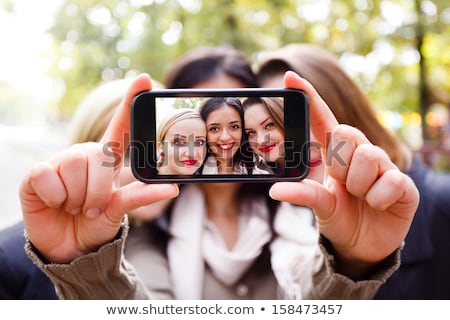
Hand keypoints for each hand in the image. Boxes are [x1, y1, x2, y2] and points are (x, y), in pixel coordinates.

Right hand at [20, 74, 178, 262]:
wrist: (68, 247)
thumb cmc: (96, 223)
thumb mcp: (120, 209)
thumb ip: (141, 196)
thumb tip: (172, 187)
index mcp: (106, 160)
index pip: (120, 125)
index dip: (130, 101)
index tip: (144, 79)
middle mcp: (84, 155)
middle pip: (97, 155)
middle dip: (98, 190)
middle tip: (91, 206)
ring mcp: (59, 162)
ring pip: (74, 165)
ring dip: (78, 196)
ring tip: (73, 205)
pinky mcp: (36, 173)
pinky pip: (48, 177)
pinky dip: (55, 198)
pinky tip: (54, 202)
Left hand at [270, 71, 418, 274]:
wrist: (362, 245)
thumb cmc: (339, 216)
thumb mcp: (319, 204)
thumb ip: (302, 193)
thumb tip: (275, 190)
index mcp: (336, 153)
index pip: (322, 118)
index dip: (308, 97)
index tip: (289, 76)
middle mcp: (360, 152)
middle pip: (347, 132)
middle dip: (339, 162)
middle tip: (342, 183)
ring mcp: (383, 166)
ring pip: (368, 156)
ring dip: (358, 184)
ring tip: (360, 197)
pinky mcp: (403, 184)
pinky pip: (389, 181)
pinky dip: (378, 199)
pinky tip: (378, 205)